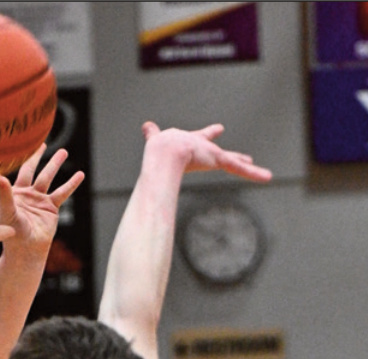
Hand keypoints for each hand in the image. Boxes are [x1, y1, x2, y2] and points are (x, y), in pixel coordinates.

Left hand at [0, 145, 84, 255]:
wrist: (27, 251)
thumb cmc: (11, 235)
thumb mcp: (5, 213)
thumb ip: (3, 195)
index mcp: (6, 193)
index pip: (3, 171)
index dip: (2, 160)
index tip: (1, 143)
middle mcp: (22, 193)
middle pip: (28, 168)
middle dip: (33, 155)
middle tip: (38, 141)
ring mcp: (37, 199)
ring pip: (47, 177)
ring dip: (55, 164)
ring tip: (63, 152)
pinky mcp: (50, 207)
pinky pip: (62, 192)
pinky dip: (71, 183)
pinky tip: (80, 174)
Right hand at [142, 121, 272, 183]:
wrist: (166, 152)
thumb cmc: (159, 150)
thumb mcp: (156, 141)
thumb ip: (152, 134)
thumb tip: (145, 125)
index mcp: (190, 143)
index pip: (203, 138)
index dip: (210, 135)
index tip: (220, 129)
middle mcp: (204, 147)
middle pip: (223, 153)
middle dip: (234, 156)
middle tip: (246, 157)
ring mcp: (213, 154)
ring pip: (235, 163)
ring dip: (250, 169)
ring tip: (266, 175)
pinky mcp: (220, 160)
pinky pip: (240, 169)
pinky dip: (255, 174)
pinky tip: (269, 178)